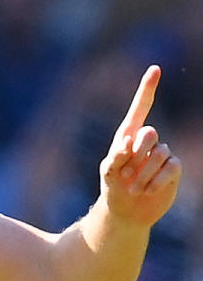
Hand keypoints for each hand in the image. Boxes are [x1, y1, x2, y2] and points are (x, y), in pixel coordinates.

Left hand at [100, 65, 181, 225]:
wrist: (126, 210)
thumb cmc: (113, 187)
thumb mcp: (108, 172)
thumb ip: (115, 156)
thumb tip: (129, 141)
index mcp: (128, 135)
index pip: (140, 108)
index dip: (148, 88)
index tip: (155, 69)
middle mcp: (147, 141)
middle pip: (150, 133)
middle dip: (136, 155)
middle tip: (126, 175)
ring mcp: (162, 154)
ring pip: (159, 154)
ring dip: (143, 174)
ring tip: (133, 187)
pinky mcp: (173, 169)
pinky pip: (171, 168)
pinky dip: (156, 181)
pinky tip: (147, 191)